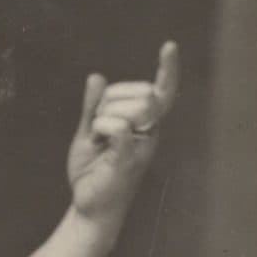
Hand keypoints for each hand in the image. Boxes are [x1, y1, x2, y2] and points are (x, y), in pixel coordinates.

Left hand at [66, 43, 179, 231]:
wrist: (88, 209)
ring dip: (102, 116)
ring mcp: (142, 149)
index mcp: (144, 126)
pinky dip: (101, 127)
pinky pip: (119, 128)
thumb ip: (92, 107)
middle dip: (110, 100)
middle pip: (138, 93)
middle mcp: (150, 135)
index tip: (169, 46)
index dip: (168, 70)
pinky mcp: (129, 162)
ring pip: (128, 107)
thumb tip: (96, 77)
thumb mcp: (87, 134)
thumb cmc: (92, 174)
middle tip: (97, 127)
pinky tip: (96, 140)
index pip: (161, 92)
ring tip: (97, 141)